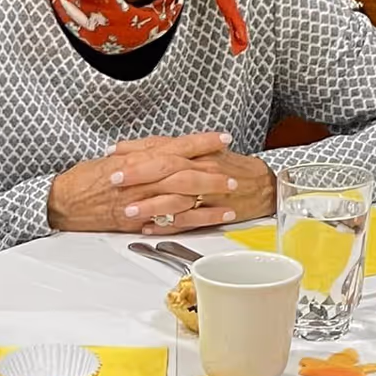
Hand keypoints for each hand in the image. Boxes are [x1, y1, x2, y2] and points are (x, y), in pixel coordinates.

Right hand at [49, 132, 239, 232]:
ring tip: (230, 194)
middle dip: (211, 172)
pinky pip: (171, 220)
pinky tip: (213, 217)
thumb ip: (139, 154)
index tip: (222, 139)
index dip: (200, 143)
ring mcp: (139, 202)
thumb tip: (162, 148)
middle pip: (183, 172)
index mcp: (134, 160)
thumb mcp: (112, 159)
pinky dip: (195, 219)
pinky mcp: (137, 222)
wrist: (61, 203)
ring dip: (208, 196)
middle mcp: (139, 180)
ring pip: (181, 197)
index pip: (174, 148)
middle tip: (233, 172)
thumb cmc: (82, 181)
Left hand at [115, 135, 276, 236]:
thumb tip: (135, 150)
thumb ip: (170, 150)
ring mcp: (207, 192)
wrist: (262, 185)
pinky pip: (187, 221)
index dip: (136, 150)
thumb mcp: (200, 152)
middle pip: (166, 168)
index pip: (162, 147)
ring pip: (175, 197)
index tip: (113, 154)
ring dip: (150, 205)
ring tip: (127, 211)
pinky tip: (148, 229)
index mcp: (195, 152)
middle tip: (113, 179)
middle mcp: (200, 168)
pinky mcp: (212, 213)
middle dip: (138, 174)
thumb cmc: (228, 169)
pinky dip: (167, 226)